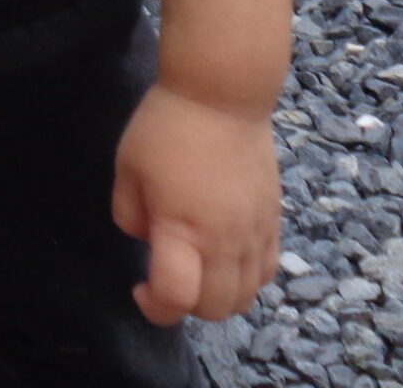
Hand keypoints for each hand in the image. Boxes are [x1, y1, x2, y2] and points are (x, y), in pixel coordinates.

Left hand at [110, 80, 280, 323]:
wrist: (223, 95)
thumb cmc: (167, 126)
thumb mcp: (128, 168)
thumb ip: (129, 215)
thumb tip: (147, 239)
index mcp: (183, 228)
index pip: (177, 298)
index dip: (154, 307)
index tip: (140, 287)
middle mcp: (225, 240)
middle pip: (215, 308)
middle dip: (185, 306)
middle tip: (166, 277)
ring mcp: (255, 232)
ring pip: (246, 296)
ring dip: (218, 298)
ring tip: (196, 269)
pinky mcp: (274, 220)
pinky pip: (268, 271)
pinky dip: (247, 280)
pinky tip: (225, 258)